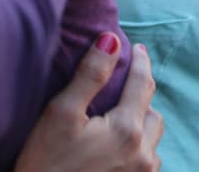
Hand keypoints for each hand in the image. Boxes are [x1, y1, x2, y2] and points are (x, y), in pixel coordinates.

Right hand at [15, 36, 161, 171]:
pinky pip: (147, 159)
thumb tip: (111, 40)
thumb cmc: (45, 159)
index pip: (142, 85)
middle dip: (140, 95)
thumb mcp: (62, 112)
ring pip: (153, 138)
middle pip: (153, 112)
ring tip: (118, 114)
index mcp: (126, 130)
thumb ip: (90, 75)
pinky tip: (115, 144)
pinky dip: (137, 144)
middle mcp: (143, 154)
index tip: (137, 47)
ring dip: (141, 122)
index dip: (139, 62)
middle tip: (121, 84)